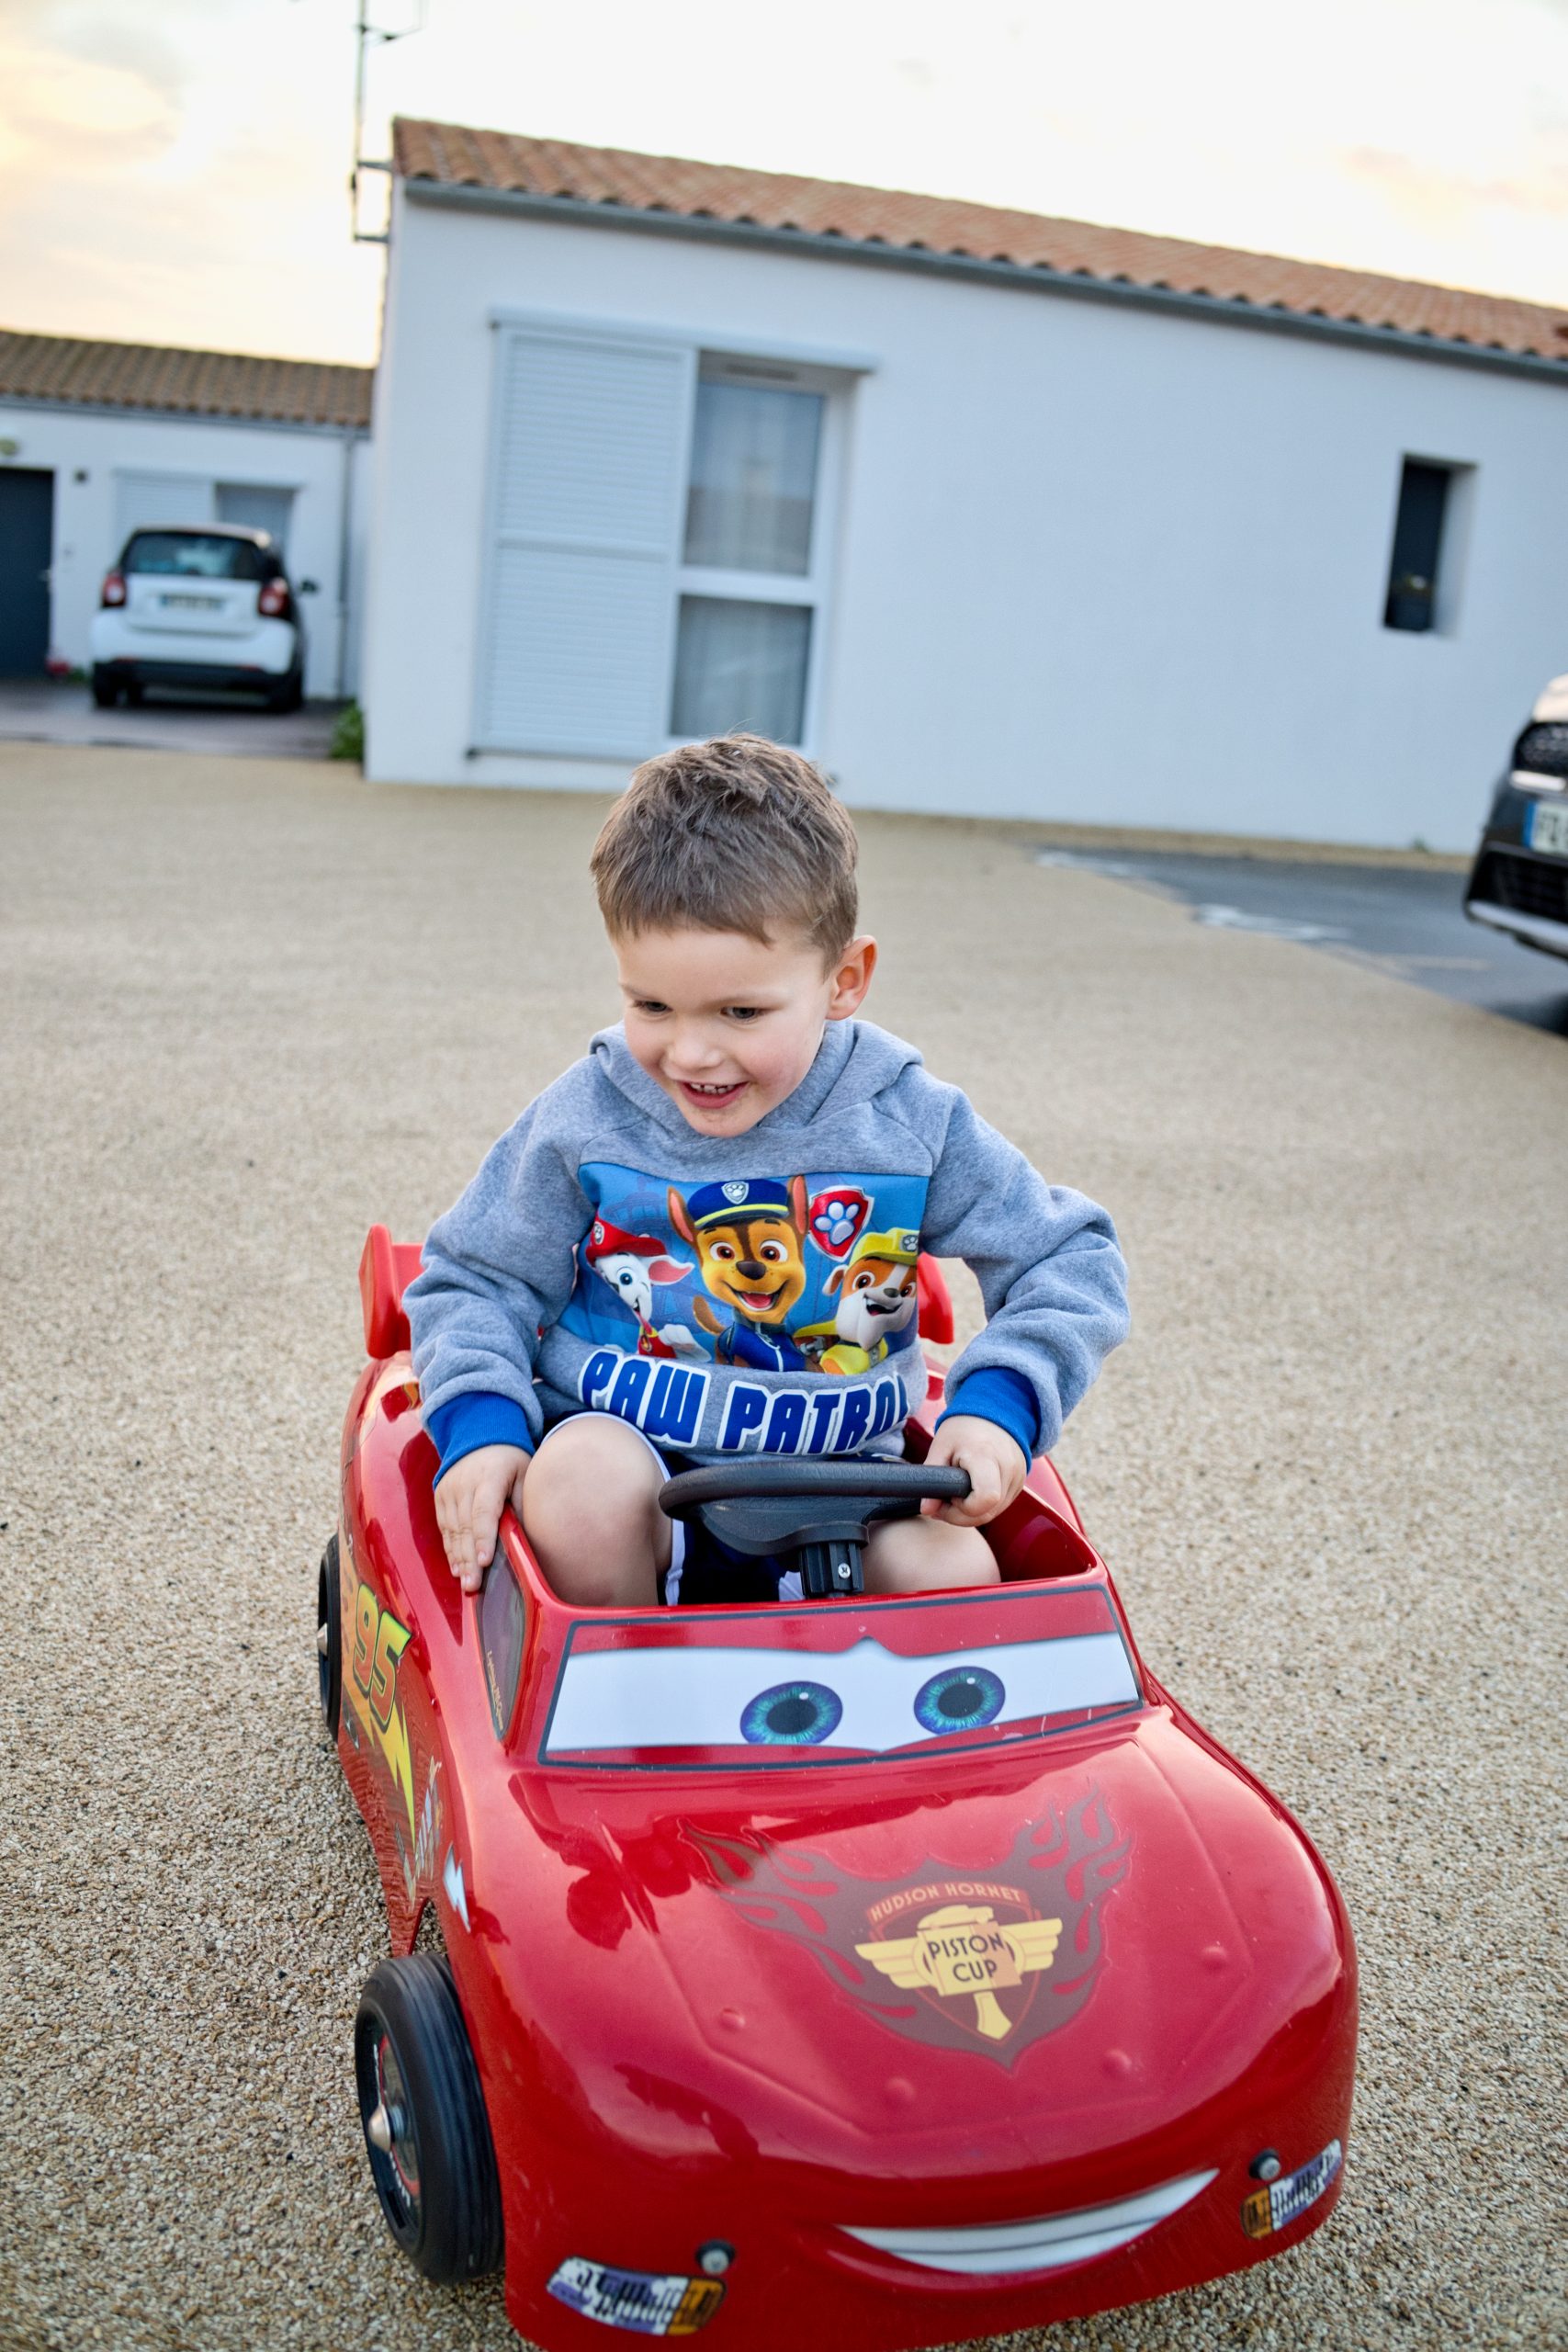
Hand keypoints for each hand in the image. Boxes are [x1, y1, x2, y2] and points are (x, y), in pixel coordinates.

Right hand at [434, 1444, 529, 1592]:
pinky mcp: (440, 1497)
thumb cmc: (509, 1459)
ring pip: (452, 1531)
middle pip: (465, 1527)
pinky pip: (444, 1527)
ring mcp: (448, 1490)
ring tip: (466, 1583)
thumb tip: (526, 1537)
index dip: (483, 1538)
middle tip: (473, 1586)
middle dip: (469, 1559)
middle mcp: (463, 1484)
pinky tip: (457, 1567)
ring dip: (458, 1559)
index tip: (484, 1561)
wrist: (478, 1434)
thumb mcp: (524, 1473)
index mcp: (488, 1476)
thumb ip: (523, 1503)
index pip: (483, 1511)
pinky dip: (450, 1549)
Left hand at [920, 1416, 1026, 1526]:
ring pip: (994, 1513)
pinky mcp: (1020, 1482)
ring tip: (957, 1494)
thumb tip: (926, 1510)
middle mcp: (1008, 1468)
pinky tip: (971, 1491)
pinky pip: (1001, 1506)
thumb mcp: (941, 1447)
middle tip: (945, 1501)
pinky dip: (984, 1506)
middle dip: (962, 1515)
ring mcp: (1018, 1476)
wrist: (993, 1411)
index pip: (985, 1499)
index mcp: (985, 1456)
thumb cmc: (963, 1429)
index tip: (947, 1496)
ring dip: (972, 1512)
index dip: (962, 1508)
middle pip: (988, 1512)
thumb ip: (931, 1479)